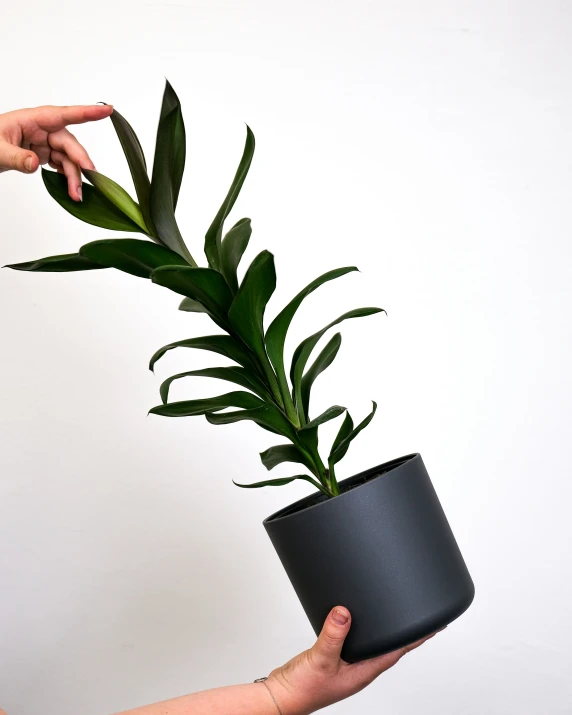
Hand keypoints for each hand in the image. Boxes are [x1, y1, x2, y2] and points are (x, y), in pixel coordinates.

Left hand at [0, 104, 112, 200]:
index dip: (87, 112)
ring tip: (76, 194)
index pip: (63, 115)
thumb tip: (35, 163)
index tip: (107, 110)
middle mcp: (41, 129)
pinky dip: (67, 176)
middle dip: (79, 163)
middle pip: (69, 143)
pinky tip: (70, 188)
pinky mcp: (42, 153)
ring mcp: (43, 142)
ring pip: (68, 157)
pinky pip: (61, 164)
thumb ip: (17, 157)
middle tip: (86, 181)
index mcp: (31, 120)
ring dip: (74, 176)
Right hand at [266, 606, 441, 713]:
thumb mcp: (321, 659)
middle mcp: (359, 669)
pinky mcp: (334, 659)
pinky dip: (363, 629)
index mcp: (364, 672)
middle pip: (390, 648)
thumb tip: (344, 613)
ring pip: (373, 644)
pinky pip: (355, 640)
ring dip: (385, 631)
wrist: (281, 697)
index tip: (435, 625)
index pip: (398, 652)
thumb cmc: (302, 689)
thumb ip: (333, 635)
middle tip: (422, 614)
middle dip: (406, 633)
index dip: (417, 638)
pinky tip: (358, 621)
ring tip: (398, 614)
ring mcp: (348, 665)